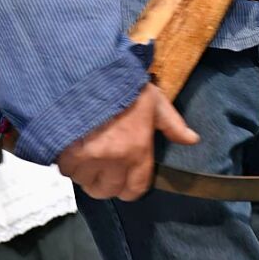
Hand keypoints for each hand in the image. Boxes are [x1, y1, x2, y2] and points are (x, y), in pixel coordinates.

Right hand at [57, 82, 198, 200]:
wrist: (87, 68)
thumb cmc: (122, 82)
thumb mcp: (153, 98)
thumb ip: (172, 123)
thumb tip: (193, 140)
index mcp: (138, 150)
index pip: (134, 190)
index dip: (128, 185)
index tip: (123, 174)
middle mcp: (114, 160)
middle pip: (107, 191)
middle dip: (105, 180)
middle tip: (102, 162)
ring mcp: (88, 158)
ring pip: (84, 182)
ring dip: (84, 171)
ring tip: (86, 150)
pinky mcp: (65, 152)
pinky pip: (66, 171)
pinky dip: (68, 162)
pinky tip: (72, 144)